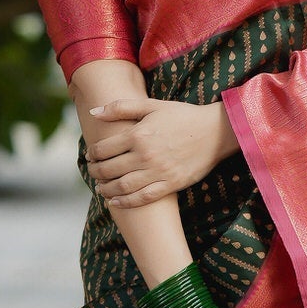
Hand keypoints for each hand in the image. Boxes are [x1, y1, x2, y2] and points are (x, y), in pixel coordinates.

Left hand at [86, 97, 235, 209]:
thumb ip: (121, 107)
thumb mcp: (152, 105)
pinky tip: (116, 201)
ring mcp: (158, 172)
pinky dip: (125, 202)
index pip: (104, 149)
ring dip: (106, 189)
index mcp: (138, 135)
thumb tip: (94, 112)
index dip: (93, 154)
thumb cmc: (183, 116)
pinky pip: (143, 198)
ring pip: (122, 186)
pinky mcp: (170, 184)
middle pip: (109, 169)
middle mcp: (145, 155)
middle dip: (96, 172)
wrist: (215, 131)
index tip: (91, 155)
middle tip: (93, 171)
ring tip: (101, 187)